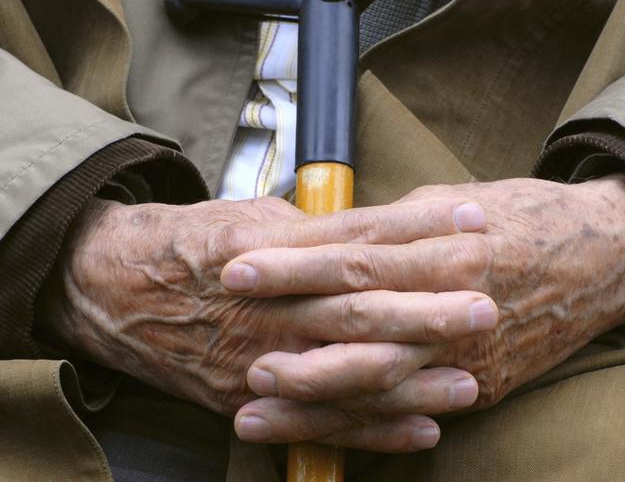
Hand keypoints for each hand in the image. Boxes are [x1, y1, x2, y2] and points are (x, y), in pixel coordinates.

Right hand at [39, 194, 493, 451]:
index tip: (470, 219)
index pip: (358, 237)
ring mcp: (260, 359)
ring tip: (471, 378)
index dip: (418, 228)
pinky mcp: (249, 399)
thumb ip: (309, 231)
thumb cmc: (185, 245)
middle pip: (361, 307)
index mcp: (269, 250)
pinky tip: (424, 429)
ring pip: (348, 372)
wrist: (114, 289)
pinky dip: (374, 431)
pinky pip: (319, 421)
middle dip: (428, 308)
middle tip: (486, 304)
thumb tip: (367, 235)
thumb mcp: (246, 218)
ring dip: (413, 380)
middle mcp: (269, 307)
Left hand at [225, 175, 624, 439]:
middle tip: (235, 344)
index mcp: (442, 244)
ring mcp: (464, 350)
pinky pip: (410, 409)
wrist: (598, 257)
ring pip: (377, 378)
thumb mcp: (452, 202)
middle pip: (358, 319)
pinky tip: (324, 434)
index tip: (238, 265)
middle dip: (292, 332)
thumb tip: (330, 232)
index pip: (351, 253)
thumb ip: (390, 224)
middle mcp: (452, 300)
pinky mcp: (476, 384)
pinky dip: (366, 426)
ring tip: (254, 406)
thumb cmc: (522, 217)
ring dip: (314, 396)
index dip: (292, 261)